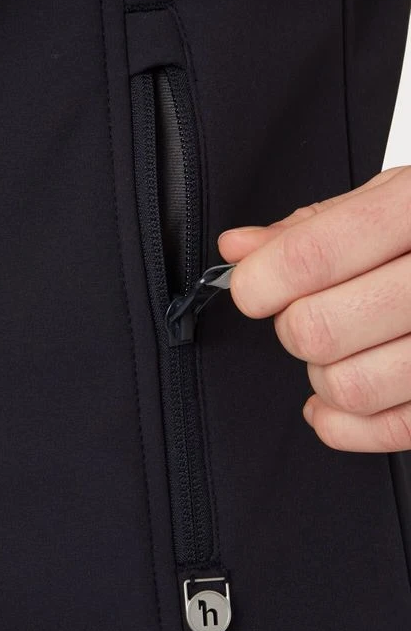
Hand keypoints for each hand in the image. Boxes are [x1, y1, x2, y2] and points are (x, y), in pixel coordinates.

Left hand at [217, 166, 410, 452]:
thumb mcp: (392, 199)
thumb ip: (311, 227)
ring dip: (321, 375)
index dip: (258, 281)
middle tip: (307, 311)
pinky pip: (392, 430)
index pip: (310, 257)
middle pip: (316, 329)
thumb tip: (237, 248)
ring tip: (342, 348)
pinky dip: (343, 425)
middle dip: (292, 326)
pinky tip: (333, 403)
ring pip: (347, 387)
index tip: (250, 288)